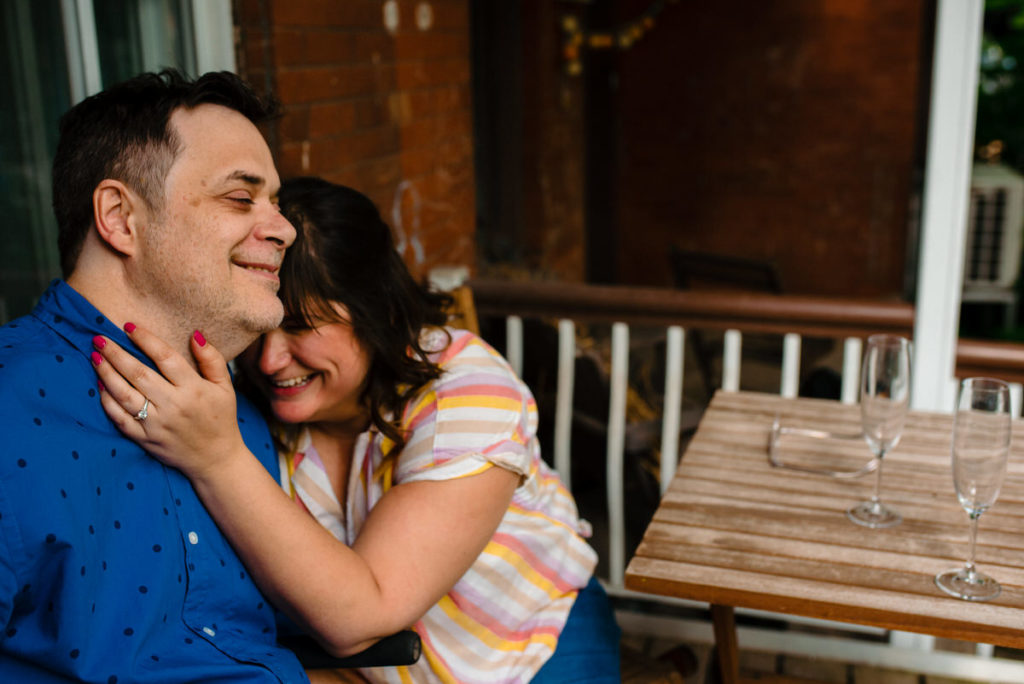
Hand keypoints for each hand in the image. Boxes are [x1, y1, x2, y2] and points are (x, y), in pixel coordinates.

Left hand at [91, 324, 247, 479]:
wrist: (216, 459)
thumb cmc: (221, 418)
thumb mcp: (225, 387)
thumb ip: (212, 359)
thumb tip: (195, 334)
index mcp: (194, 389)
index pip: (166, 357)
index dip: (146, 339)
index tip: (129, 326)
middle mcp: (173, 405)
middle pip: (139, 374)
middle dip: (116, 353)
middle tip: (99, 337)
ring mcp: (157, 424)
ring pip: (125, 394)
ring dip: (107, 373)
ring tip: (95, 356)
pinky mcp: (145, 439)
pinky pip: (120, 418)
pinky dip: (107, 401)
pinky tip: (99, 386)